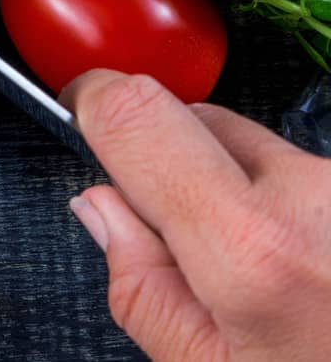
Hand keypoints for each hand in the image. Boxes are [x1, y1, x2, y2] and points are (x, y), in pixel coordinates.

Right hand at [64, 69, 330, 360]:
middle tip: (188, 247)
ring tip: (275, 280)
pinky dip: (297, 211)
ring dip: (246, 191)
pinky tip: (312, 275)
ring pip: (265, 150)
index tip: (81, 110)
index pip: (139, 113)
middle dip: (173, 164)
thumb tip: (103, 210)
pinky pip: (314, 178)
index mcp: (250, 249)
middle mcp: (313, 200)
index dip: (94, 101)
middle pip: (199, 122)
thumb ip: (140, 285)